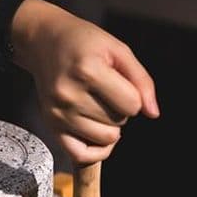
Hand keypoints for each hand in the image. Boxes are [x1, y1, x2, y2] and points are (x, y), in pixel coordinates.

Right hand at [11, 0, 158, 163]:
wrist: (43, 41)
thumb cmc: (83, 43)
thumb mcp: (118, 49)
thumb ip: (141, 80)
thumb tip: (153, 113)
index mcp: (88, 71)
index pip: (132, 105)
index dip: (134, 94)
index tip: (120, 82)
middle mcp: (69, 95)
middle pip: (120, 122)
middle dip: (120, 108)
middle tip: (105, 90)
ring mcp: (58, 113)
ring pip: (106, 139)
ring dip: (109, 126)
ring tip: (97, 105)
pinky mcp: (51, 125)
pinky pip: (81, 155)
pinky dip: (96, 150)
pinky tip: (97, 134)